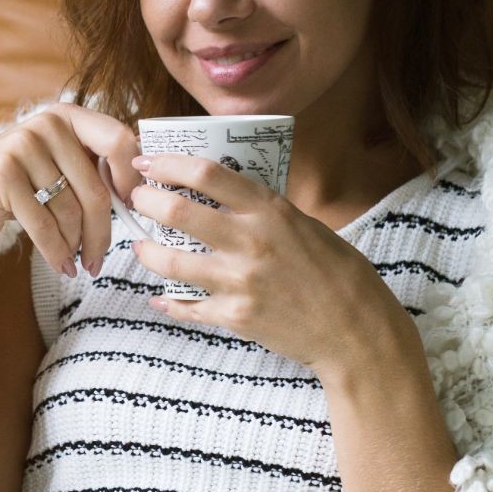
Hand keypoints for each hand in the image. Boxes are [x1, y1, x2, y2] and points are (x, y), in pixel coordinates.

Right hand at [0, 102, 143, 275]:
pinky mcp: (3, 175)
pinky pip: (44, 225)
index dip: (131, 180)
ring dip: (76, 247)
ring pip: (71, 212)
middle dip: (102, 234)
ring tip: (75, 262)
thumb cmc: (18, 188)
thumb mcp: (57, 166)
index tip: (131, 210)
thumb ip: (92, 167)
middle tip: (100, 261)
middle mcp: (47, 124)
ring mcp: (22, 146)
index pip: (119, 142)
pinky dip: (56, 252)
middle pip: (96, 190)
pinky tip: (62, 266)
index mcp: (68, 116)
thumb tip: (140, 194)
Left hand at [130, 152, 420, 378]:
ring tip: (140, 247)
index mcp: (270, 211)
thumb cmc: (337, 273)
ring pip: (170, 261)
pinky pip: (186, 307)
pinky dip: (169, 302)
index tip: (147, 161)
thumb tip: (224, 196)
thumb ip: (264, 212)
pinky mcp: (234, 317)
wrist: (355, 330)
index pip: (206, 173)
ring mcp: (240, 282)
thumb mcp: (305, 225)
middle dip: (146, 201)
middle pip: (178, 211)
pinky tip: (161, 296)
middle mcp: (251, 241)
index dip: (168, 163)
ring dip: (146, 252)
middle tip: (137, 200)